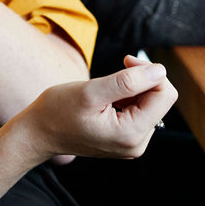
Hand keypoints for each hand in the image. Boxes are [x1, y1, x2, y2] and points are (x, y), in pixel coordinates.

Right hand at [17, 55, 176, 164]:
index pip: (165, 95)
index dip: (149, 71)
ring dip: (133, 88)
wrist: (39, 132)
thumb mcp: (91, 91)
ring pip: (150, 103)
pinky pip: (140, 111)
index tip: (126, 61)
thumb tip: (159, 70)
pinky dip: (127, 98)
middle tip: (117, 69)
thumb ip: (127, 81)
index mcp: (131, 134)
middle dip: (142, 79)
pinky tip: (108, 99)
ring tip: (106, 90)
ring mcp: (132, 144)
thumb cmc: (58, 111)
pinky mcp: (126, 139)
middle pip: (160, 99)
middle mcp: (136, 144)